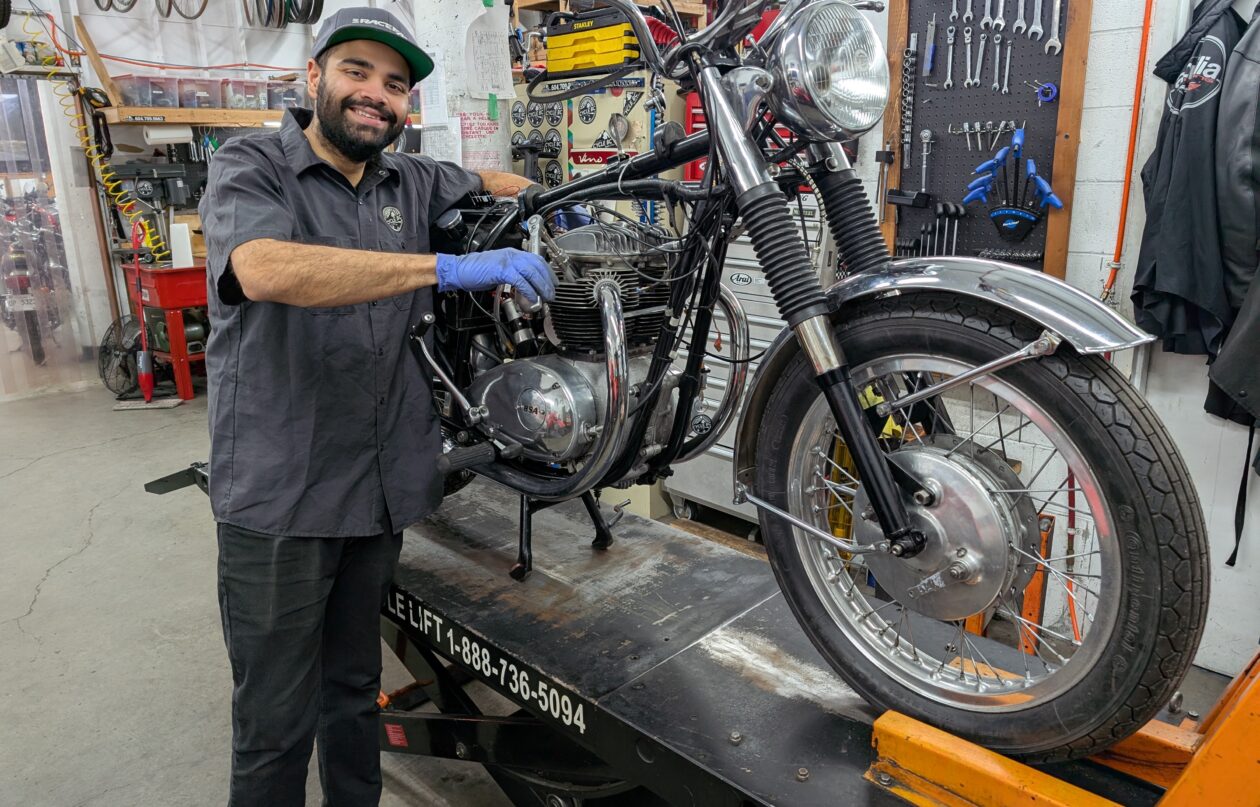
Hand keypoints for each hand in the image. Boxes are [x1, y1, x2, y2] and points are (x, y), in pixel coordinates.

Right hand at [435, 248, 555, 303]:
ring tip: (546, 297)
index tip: (553, 282)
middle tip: (552, 293)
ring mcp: (506, 261)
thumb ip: (513, 275)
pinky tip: (531, 298)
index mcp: (512, 253)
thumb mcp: (499, 270)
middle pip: (537, 265)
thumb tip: (525, 286)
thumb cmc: (475, 271)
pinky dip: (528, 290)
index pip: (536, 259)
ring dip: (541, 286)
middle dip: (548, 280)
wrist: (458, 270)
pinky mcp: (501, 270)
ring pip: (532, 272)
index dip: (548, 271)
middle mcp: (512, 254)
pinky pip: (520, 280)